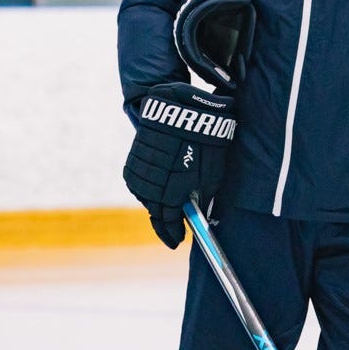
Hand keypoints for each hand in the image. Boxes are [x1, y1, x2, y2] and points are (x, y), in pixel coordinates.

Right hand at [122, 82, 236, 248]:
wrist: (185, 107)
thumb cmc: (206, 141)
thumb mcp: (212, 174)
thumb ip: (202, 196)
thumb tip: (197, 211)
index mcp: (171, 191)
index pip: (168, 221)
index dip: (172, 233)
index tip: (176, 242)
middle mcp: (152, 182)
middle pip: (153, 210)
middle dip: (161, 221)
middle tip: (170, 230)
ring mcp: (142, 168)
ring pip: (142, 194)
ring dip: (152, 203)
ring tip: (162, 210)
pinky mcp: (136, 153)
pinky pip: (137, 178)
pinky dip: (144, 186)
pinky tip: (151, 189)